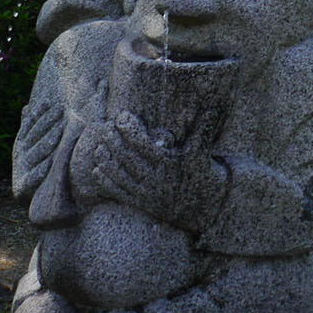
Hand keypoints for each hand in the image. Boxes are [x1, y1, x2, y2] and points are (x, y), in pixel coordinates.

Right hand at [13, 99, 64, 196]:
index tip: (49, 100)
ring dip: (49, 140)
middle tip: (61, 110)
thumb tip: (25, 107)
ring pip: (37, 152)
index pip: (28, 125)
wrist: (34, 198)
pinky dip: (44, 167)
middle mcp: (19, 155)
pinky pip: (36, 175)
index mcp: (20, 143)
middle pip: (35, 136)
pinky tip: (54, 159)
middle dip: (47, 122)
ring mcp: (21, 169)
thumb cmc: (36, 165)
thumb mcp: (30, 146)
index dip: (37, 113)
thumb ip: (29, 128)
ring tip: (62, 129)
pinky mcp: (24, 186)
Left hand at [79, 111, 226, 232]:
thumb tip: (214, 104)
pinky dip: (106, 181)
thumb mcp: (203, 151)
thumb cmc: (202, 174)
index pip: (144, 144)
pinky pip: (119, 192)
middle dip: (113, 142)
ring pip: (120, 175)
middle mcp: (155, 179)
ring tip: (98, 146)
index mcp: (168, 163)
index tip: (121, 116)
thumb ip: (204, 127)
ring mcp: (145, 192)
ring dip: (106, 160)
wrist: (203, 208)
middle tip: (102, 127)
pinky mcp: (140, 203)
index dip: (130, 130)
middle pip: (128, 158)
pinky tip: (97, 169)